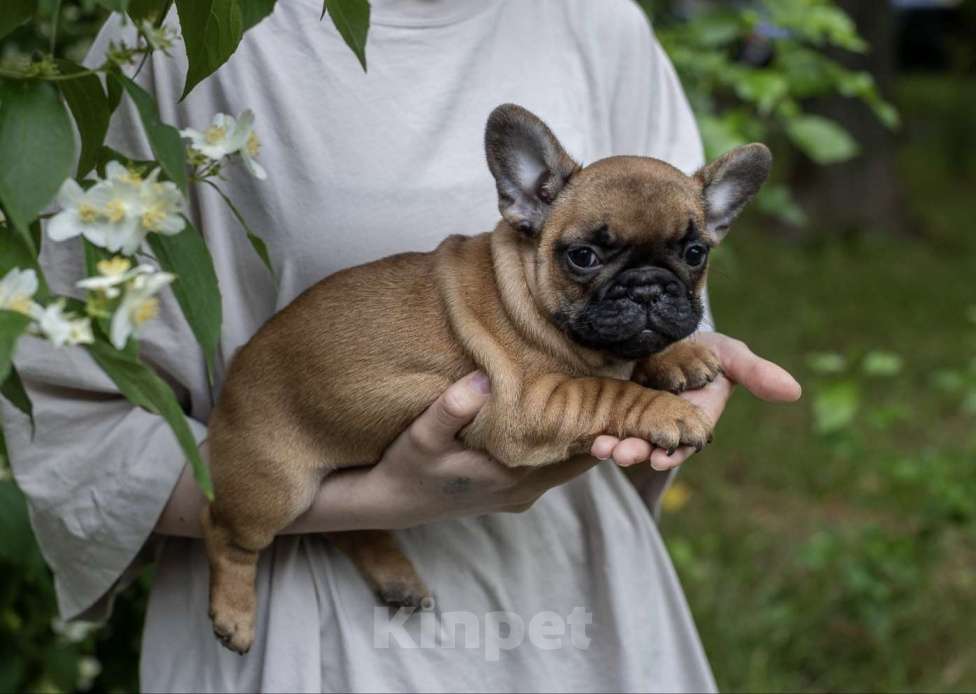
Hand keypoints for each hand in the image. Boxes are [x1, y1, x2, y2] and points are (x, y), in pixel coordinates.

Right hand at [299, 371, 599, 530]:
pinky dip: (564, 440)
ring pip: (570, 460)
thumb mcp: (422, 436)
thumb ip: (451, 409)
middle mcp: (527, 488)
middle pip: (583, 456)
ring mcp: (522, 491)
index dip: (604, 423)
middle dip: (602, 425)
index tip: (621, 389)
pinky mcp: (512, 488)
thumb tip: (482, 380)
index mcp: (515, 475)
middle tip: (620, 382)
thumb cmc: (406, 468)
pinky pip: (553, 462)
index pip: (579, 450)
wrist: (389, 504)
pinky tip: (563, 411)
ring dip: (584, 432)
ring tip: (599, 390)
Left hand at [590, 332, 801, 470]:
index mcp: (694, 418)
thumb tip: (794, 391)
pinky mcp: (616, 408)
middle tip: (619, 454)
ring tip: (600, 447)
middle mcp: (666, 424)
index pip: (685, 441)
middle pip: (651, 444)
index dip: (673, 451)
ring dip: (615, 446)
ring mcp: (639, 417)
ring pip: (628, 437)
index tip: (661, 458)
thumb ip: (756, 373)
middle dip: (637, 451)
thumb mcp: (729, 355)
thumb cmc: (703, 348)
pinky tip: (590, 437)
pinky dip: (599, 431)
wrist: (662, 329)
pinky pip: (608, 423)